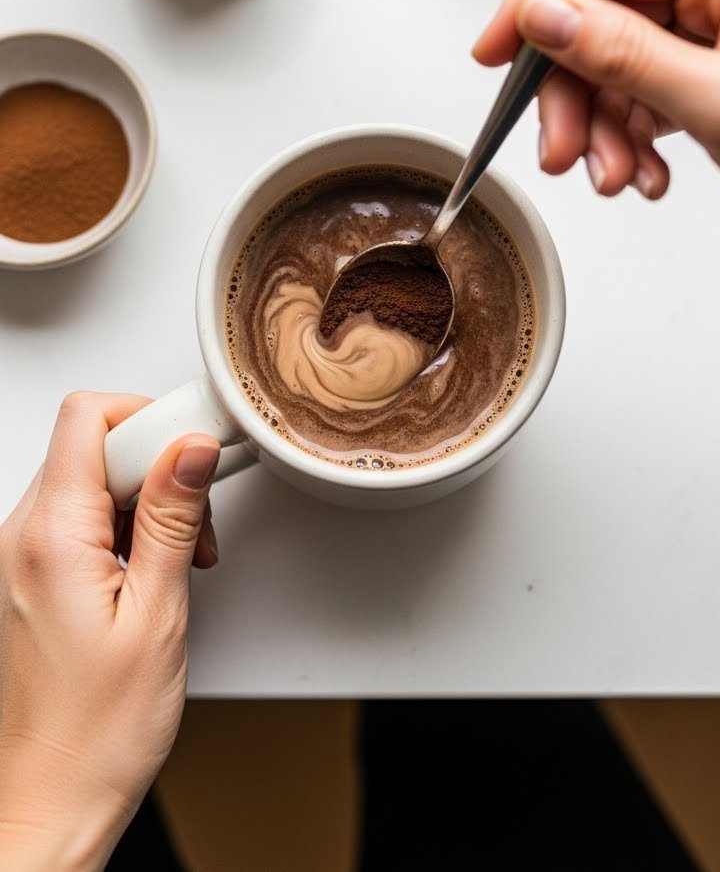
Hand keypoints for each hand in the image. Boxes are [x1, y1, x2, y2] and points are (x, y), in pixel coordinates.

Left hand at [0, 392, 219, 870]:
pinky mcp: (31, 577)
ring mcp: (22, 557)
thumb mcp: (157, 615)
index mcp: (50, 536)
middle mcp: (22, 536)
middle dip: (157, 466)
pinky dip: (126, 529)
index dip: (150, 417)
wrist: (51, 801)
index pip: (89, 416)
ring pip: (91, 480)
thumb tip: (190, 449)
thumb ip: (173, 520)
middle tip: (199, 517)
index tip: (197, 447)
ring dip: (146, 501)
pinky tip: (155, 572)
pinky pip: (81, 519)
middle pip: (93, 443)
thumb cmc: (96, 733)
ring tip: (180, 559)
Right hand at [473, 0, 719, 209]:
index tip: (495, 51)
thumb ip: (628, 56)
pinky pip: (655, 88)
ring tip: (615, 176)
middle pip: (608, 18)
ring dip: (604, 127)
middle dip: (575, 92)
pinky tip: (645, 172)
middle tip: (562, 147)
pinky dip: (637, 136)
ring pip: (624, 62)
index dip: (539, 1)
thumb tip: (544, 15)